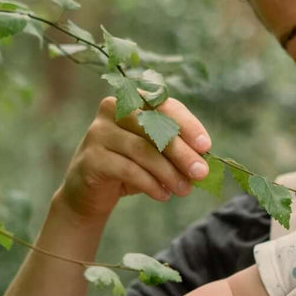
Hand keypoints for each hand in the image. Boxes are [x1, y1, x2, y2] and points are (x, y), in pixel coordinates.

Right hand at [56, 95, 211, 222]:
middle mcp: (112, 109)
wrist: (89, 192)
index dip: (187, 125)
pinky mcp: (91, 158)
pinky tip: (163, 195)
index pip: (164, 106)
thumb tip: (203, 162)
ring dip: (168, 172)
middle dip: (182, 152)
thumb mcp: (155, 154)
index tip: (206, 146)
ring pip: (142, 150)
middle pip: (154, 128)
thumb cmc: (129, 166)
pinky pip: (128, 170)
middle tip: (201, 173)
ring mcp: (98, 132)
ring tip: (184, 189)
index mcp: (132, 100)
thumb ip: (176, 151)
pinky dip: (150, 184)